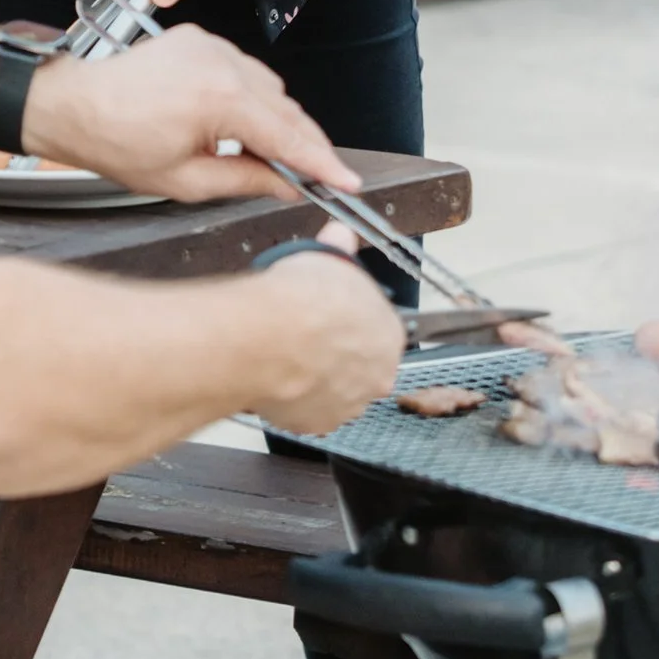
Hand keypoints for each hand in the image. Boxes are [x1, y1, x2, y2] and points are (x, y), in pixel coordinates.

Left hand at [25, 24, 359, 204]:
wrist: (73, 103)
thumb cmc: (116, 141)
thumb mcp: (185, 180)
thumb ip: (245, 181)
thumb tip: (286, 185)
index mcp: (220, 99)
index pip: (287, 136)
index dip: (321, 163)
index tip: (346, 183)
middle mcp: (222, 62)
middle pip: (286, 107)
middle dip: (305, 142)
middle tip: (319, 176)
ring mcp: (211, 45)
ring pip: (269, 86)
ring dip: (278, 118)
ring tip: (272, 154)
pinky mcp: (199, 38)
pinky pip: (243, 70)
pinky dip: (251, 96)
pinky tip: (241, 122)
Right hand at [239, 235, 407, 434]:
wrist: (270, 338)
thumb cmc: (303, 299)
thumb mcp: (327, 257)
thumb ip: (339, 248)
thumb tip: (340, 234)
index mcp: (389, 335)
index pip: (379, 331)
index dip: (352, 322)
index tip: (331, 315)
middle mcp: (377, 377)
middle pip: (361, 366)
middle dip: (339, 355)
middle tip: (308, 337)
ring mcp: (347, 405)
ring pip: (336, 392)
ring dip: (318, 379)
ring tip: (288, 356)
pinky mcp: (316, 425)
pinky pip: (308, 411)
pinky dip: (295, 399)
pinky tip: (278, 377)